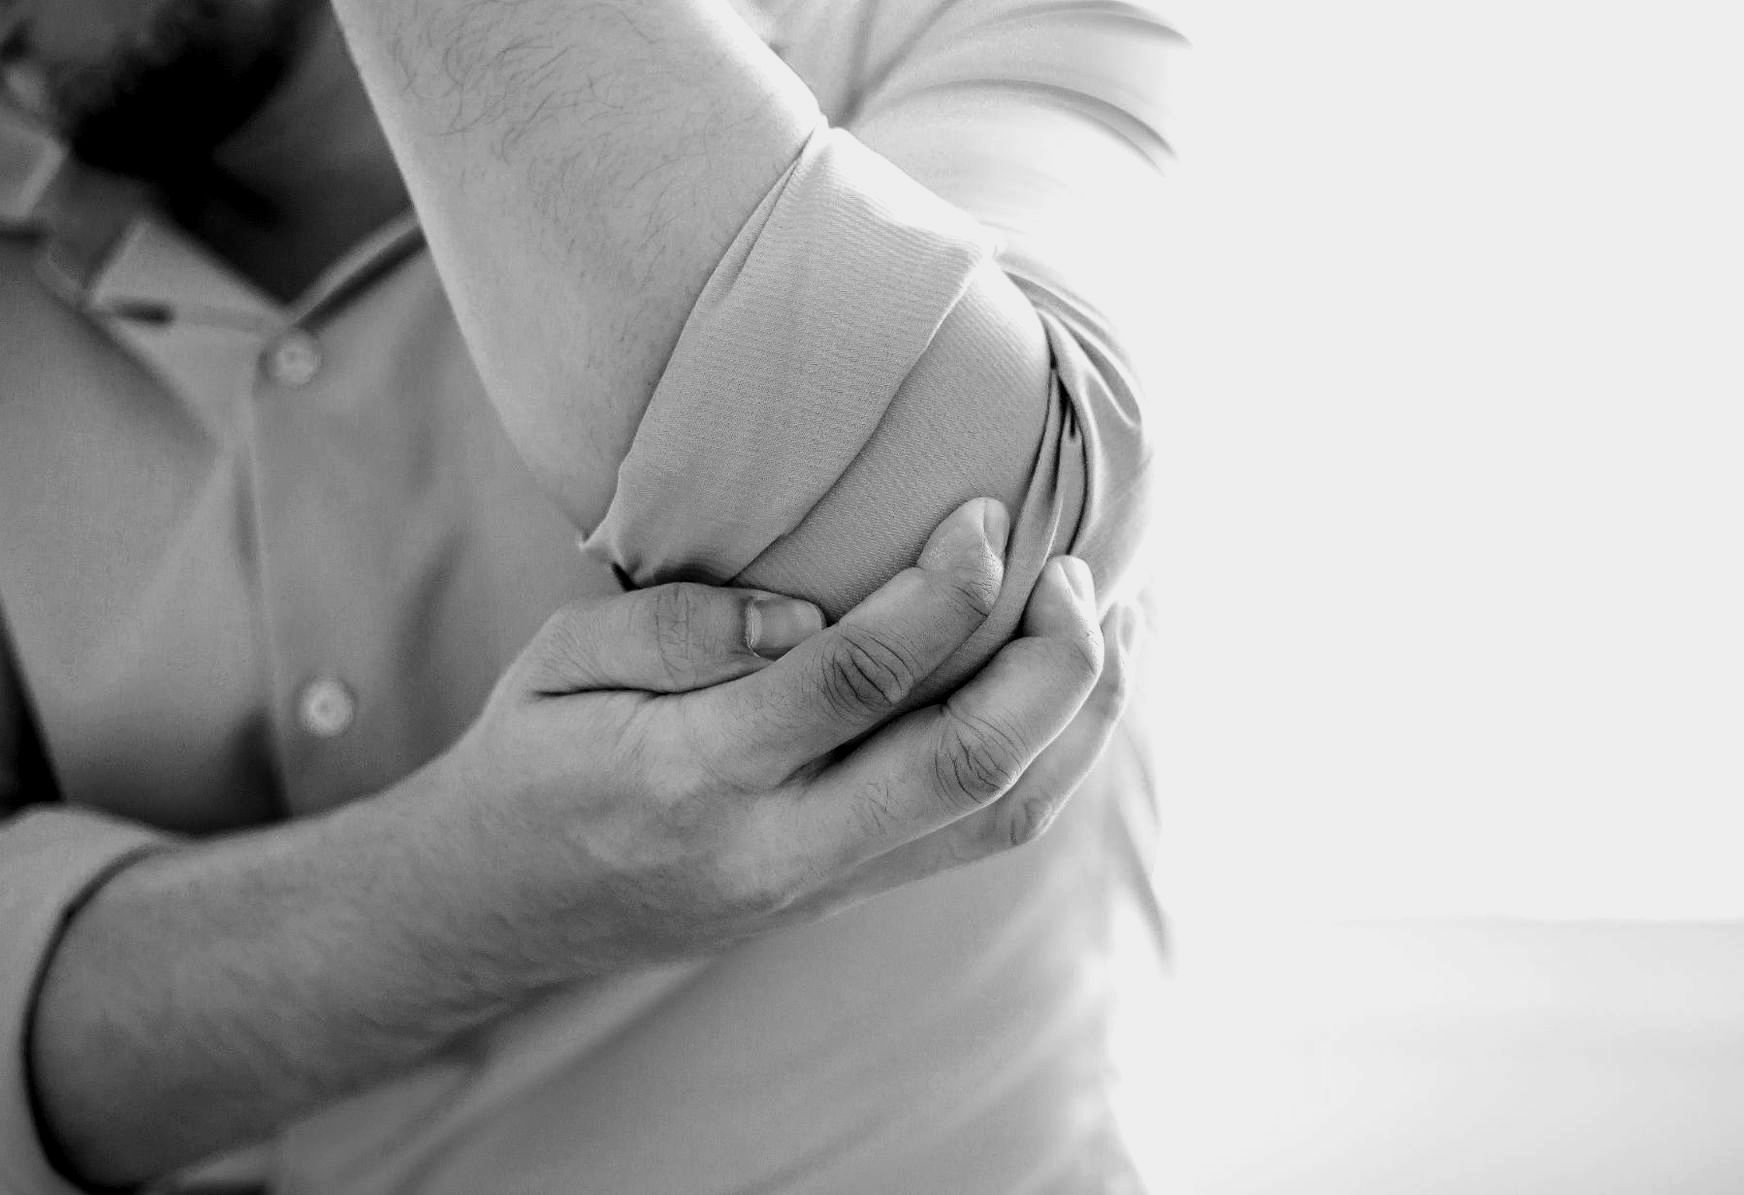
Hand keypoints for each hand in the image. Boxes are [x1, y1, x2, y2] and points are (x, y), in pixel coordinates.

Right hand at [425, 497, 1125, 977]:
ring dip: (1079, 722)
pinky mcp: (845, 899)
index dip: (942, 592)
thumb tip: (804, 611)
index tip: (988, 514)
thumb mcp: (553, 662)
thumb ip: (674, 626)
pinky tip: (1065, 693)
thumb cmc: (528, 761)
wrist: (492, 912)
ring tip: (1114, 628)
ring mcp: (819, 887)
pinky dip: (1045, 762)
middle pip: (964, 767)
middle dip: (1053, 665)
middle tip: (1082, 574)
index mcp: (688, 773)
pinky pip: (975, 840)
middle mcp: (773, 847)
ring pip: (995, 820)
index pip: (853, 680)